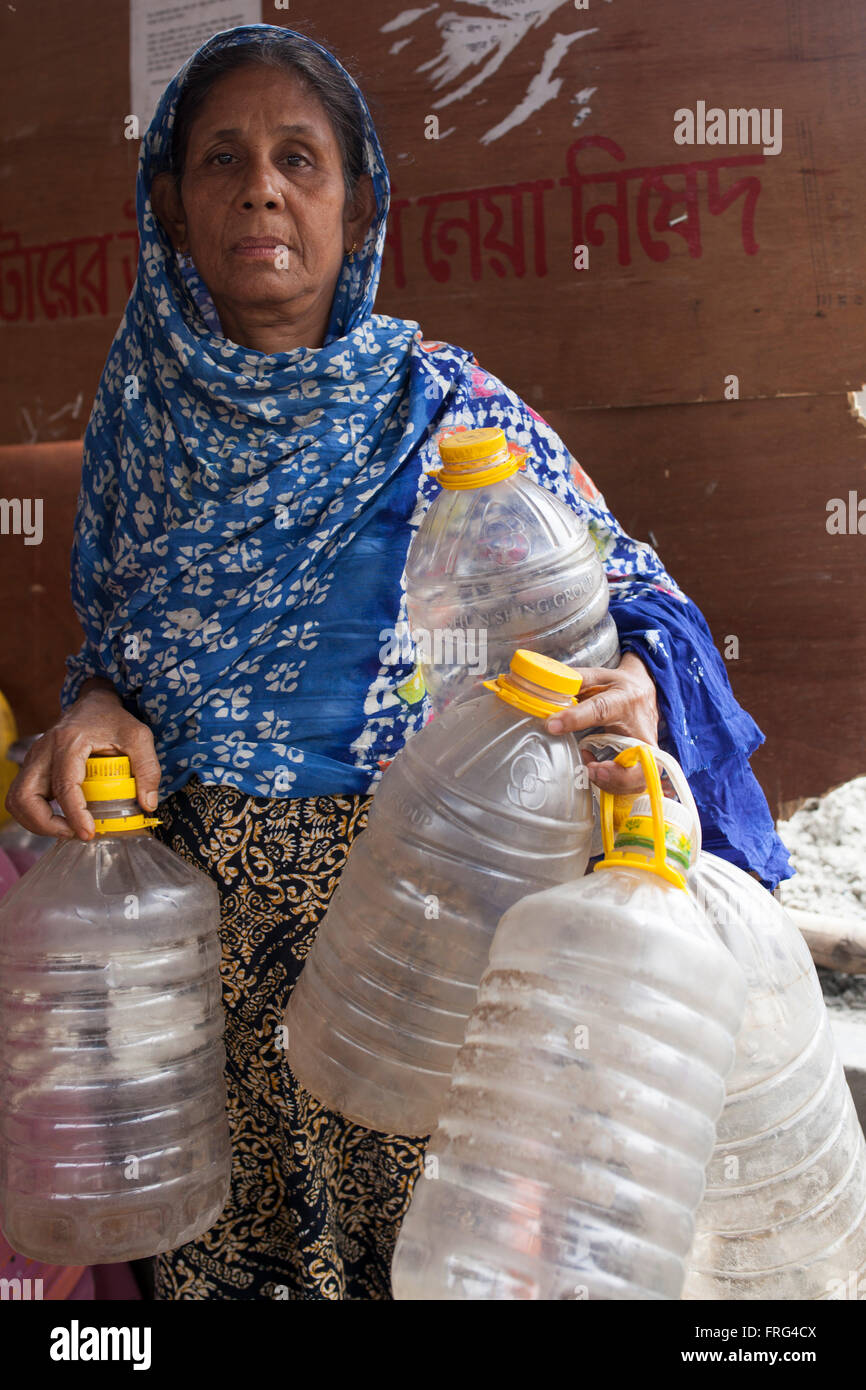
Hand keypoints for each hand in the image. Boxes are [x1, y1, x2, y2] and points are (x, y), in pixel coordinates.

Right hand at [5, 684, 160, 840]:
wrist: (93, 703)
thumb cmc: (114, 719)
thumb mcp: (139, 737)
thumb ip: (148, 769)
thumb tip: (147, 805)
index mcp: (69, 742)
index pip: (64, 786)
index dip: (74, 814)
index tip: (88, 833)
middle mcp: (44, 750)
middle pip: (24, 796)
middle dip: (44, 824)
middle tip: (73, 833)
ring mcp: (34, 759)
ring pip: (17, 799)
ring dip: (36, 822)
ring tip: (66, 830)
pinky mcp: (33, 767)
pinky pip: (22, 797)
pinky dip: (35, 814)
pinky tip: (60, 819)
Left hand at [545, 652, 661, 794]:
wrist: (647, 689)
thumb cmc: (620, 686)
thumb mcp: (599, 676)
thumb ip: (574, 681)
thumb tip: (545, 686)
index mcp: (623, 700)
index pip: (600, 710)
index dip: (576, 718)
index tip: (553, 725)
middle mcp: (640, 727)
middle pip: (639, 758)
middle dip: (618, 774)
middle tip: (592, 769)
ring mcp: (648, 749)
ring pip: (640, 778)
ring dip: (613, 783)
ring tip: (590, 768)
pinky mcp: (648, 763)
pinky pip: (635, 783)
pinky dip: (615, 785)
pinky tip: (598, 771)